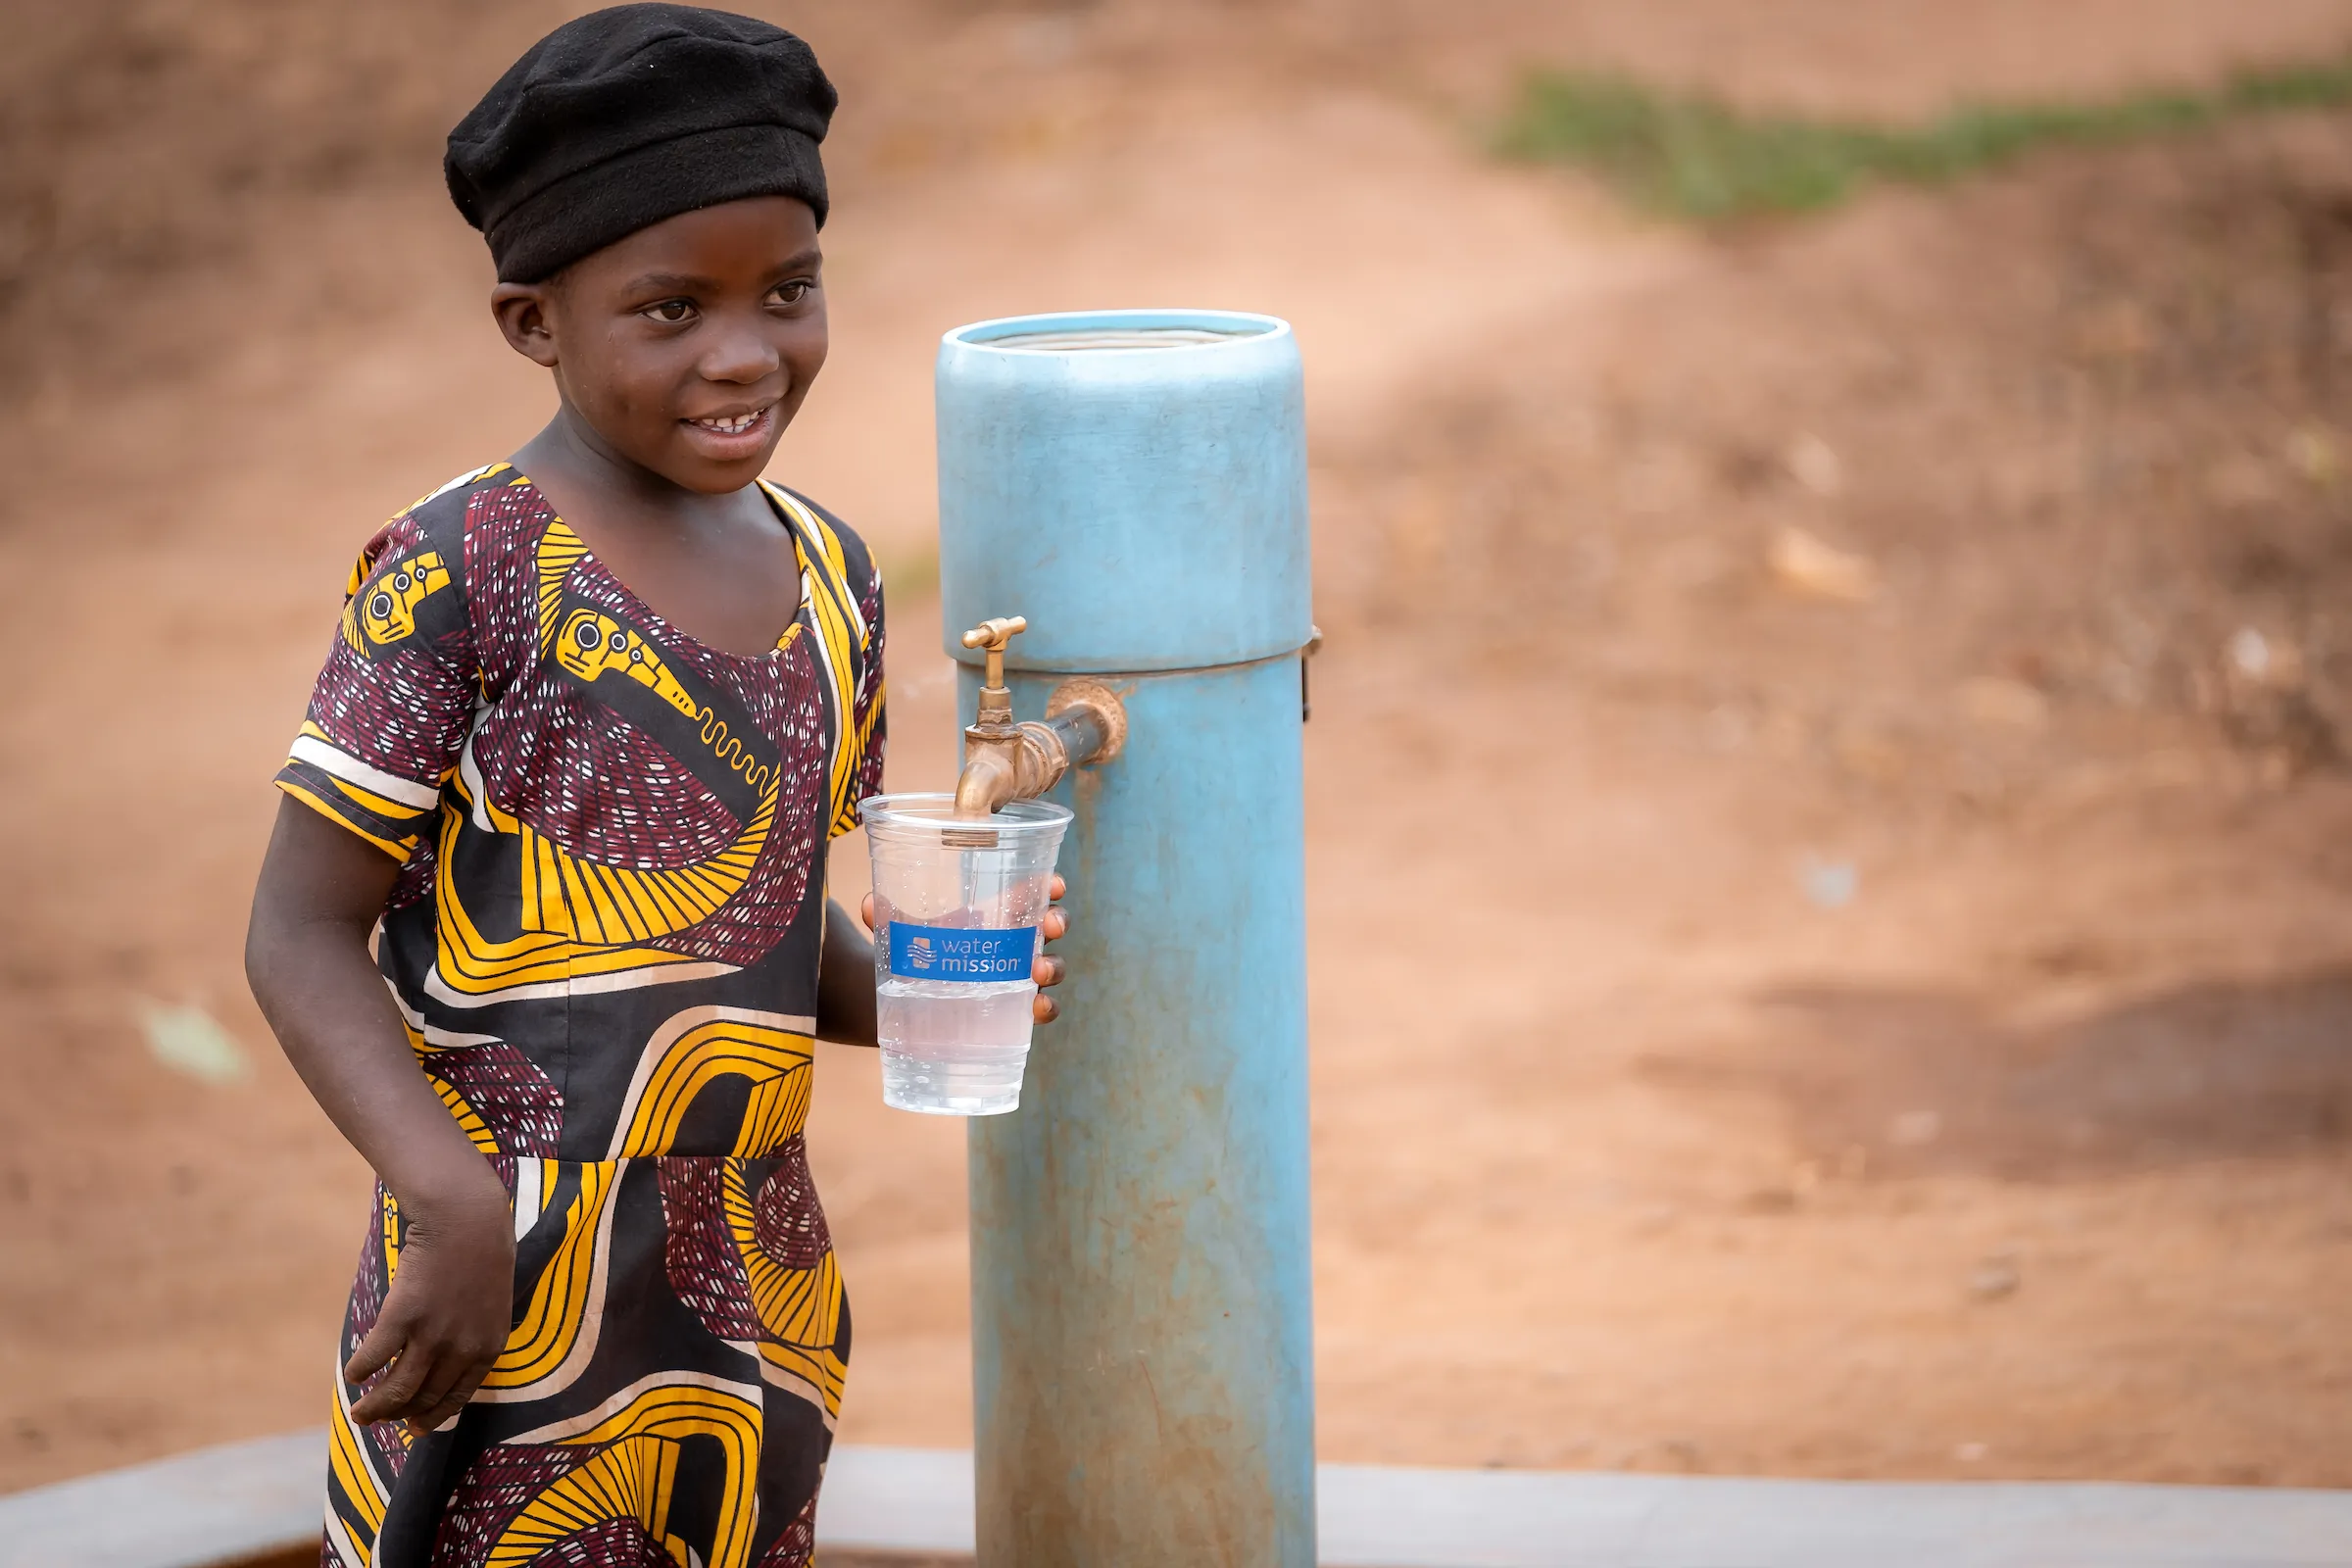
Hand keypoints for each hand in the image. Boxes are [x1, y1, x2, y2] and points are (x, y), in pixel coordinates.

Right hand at [345, 1170, 514, 1435]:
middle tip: (377, 1421)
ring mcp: (433, 1335)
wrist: (466, 1217)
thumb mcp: (492, 1301)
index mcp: (489, 1347)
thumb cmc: (482, 1251)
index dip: (434, 1416)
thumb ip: (475, 1332)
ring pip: (398, 1388)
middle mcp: (462, 1348)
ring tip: (359, 1414)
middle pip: (424, 1396)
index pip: (457, 1396)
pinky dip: (361, 1370)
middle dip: (398, 1415)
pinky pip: (375, 1356)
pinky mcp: (403, 1317)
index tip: (416, 1429)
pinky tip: (354, 1373)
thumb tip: (449, 1358)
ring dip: (375, 1407)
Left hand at [861, 874, 1069, 1023]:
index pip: (1034, 894)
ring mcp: (1018, 978)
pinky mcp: (1014, 1011)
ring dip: (1054, 965)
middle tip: (1050, 925)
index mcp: (998, 916)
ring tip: (1039, 969)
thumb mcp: (905, 934)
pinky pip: (1041, 1009)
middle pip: (1051, 927)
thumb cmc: (922, 954)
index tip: (1056, 884)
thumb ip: (888, 919)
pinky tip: (1038, 1008)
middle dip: (1058, 921)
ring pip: (1051, 967)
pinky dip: (1046, 1008)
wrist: (909, 1002)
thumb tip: (869, 903)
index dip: (1051, 886)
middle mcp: (1016, 944)